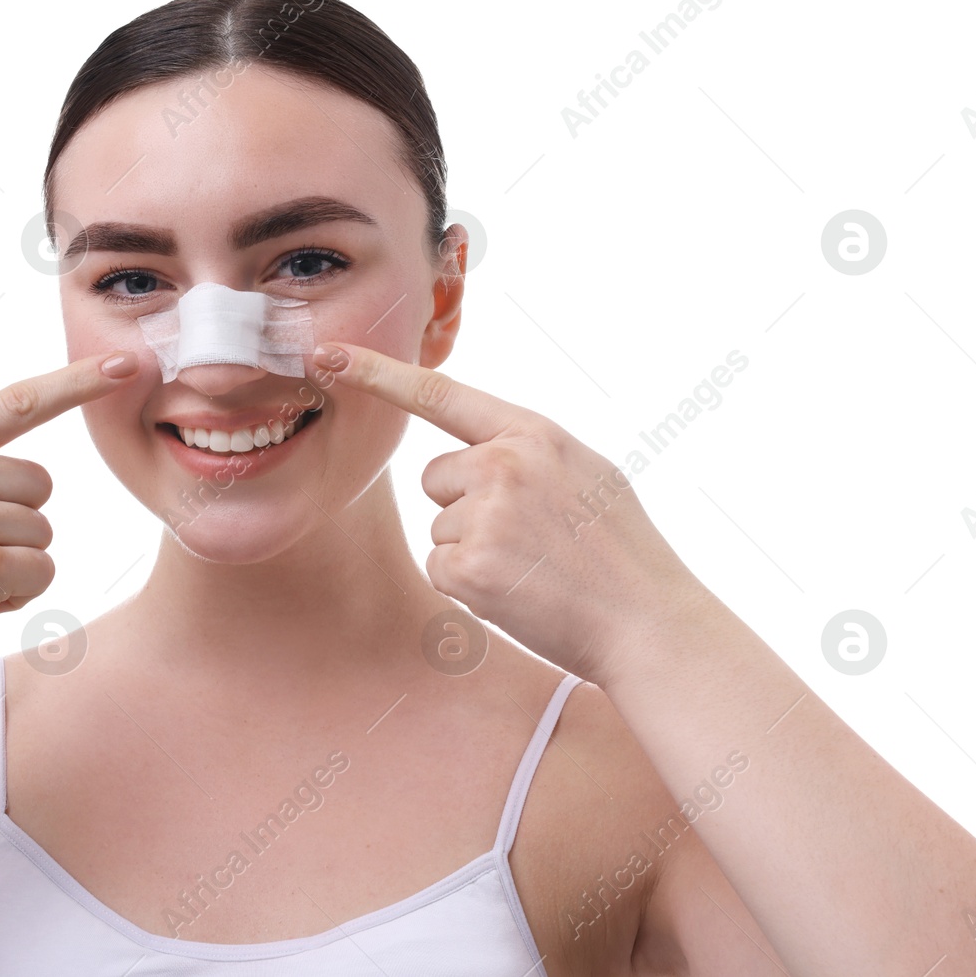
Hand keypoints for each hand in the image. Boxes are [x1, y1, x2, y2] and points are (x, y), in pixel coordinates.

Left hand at [316, 341, 707, 682]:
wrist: (646, 621)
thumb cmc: (619, 551)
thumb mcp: (585, 471)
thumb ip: (526, 451)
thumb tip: (476, 450)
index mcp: (533, 433)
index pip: (440, 395)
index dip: (377, 373)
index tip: (328, 355)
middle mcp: (503, 464)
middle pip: (436, 478)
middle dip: (465, 507)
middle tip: (528, 538)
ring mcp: (484, 515)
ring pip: (440, 527)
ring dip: (473, 551)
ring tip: (534, 566)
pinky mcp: (468, 566)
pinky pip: (441, 567)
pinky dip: (470, 586)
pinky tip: (519, 591)